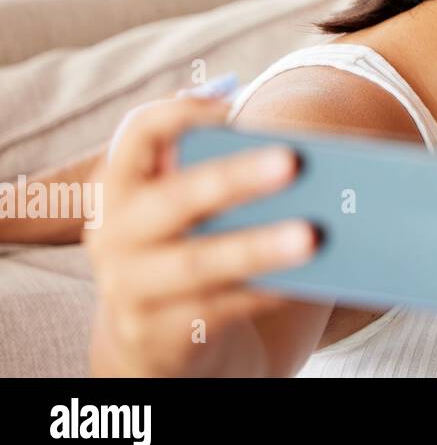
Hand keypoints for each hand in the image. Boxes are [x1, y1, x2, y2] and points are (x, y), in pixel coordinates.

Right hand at [86, 94, 317, 375]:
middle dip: (234, 178)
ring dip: (259, 247)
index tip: (234, 106)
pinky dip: (264, 292)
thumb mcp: (186, 210)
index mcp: (120, 187)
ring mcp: (131, 288)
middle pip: (176, 198)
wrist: (152, 337)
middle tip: (293, 161)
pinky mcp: (158, 333)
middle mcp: (114, 235)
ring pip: (199, 263)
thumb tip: (301, 154)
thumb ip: (220, 173)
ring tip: (314, 233)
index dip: (181, 114)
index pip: (137, 133)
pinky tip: (308, 278)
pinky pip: (219, 310)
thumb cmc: (188, 246)